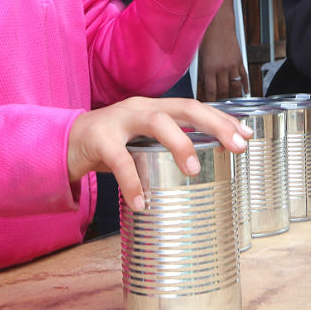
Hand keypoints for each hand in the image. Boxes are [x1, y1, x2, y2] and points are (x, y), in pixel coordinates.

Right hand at [66, 97, 252, 211]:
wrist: (64, 142)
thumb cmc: (110, 144)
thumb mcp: (141, 141)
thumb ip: (165, 148)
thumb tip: (205, 168)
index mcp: (155, 107)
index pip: (195, 106)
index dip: (222, 119)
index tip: (246, 135)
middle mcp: (140, 106)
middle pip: (184, 106)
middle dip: (214, 124)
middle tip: (237, 146)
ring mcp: (119, 119)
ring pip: (155, 121)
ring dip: (179, 143)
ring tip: (194, 169)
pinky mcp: (98, 138)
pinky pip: (118, 160)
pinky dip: (132, 182)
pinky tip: (142, 203)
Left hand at [197, 0, 246, 100]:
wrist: (218, 24)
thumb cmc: (206, 37)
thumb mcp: (199, 57)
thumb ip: (202, 73)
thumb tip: (204, 85)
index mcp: (209, 68)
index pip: (210, 91)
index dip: (210, 100)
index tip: (209, 106)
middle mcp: (222, 68)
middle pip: (223, 91)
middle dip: (221, 100)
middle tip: (220, 108)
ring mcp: (232, 65)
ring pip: (234, 86)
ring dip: (233, 96)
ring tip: (232, 103)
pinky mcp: (240, 60)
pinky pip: (244, 76)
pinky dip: (245, 86)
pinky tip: (245, 92)